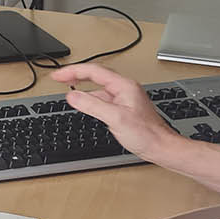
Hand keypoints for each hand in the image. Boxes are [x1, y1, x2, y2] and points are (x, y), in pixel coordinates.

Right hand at [50, 64, 176, 160]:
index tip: (58, 75)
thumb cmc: (146, 134)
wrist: (161, 147)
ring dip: (83, 86)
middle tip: (59, 77)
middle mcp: (125, 89)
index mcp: (123, 86)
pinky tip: (85, 104)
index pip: (93, 71)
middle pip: (96, 75)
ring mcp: (125, 98)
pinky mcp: (124, 108)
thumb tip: (72, 96)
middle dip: (76, 75)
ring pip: (99, 87)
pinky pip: (103, 97)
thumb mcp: (115, 118)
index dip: (73, 71)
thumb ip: (92, 105)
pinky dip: (90, 98)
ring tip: (68, 88)